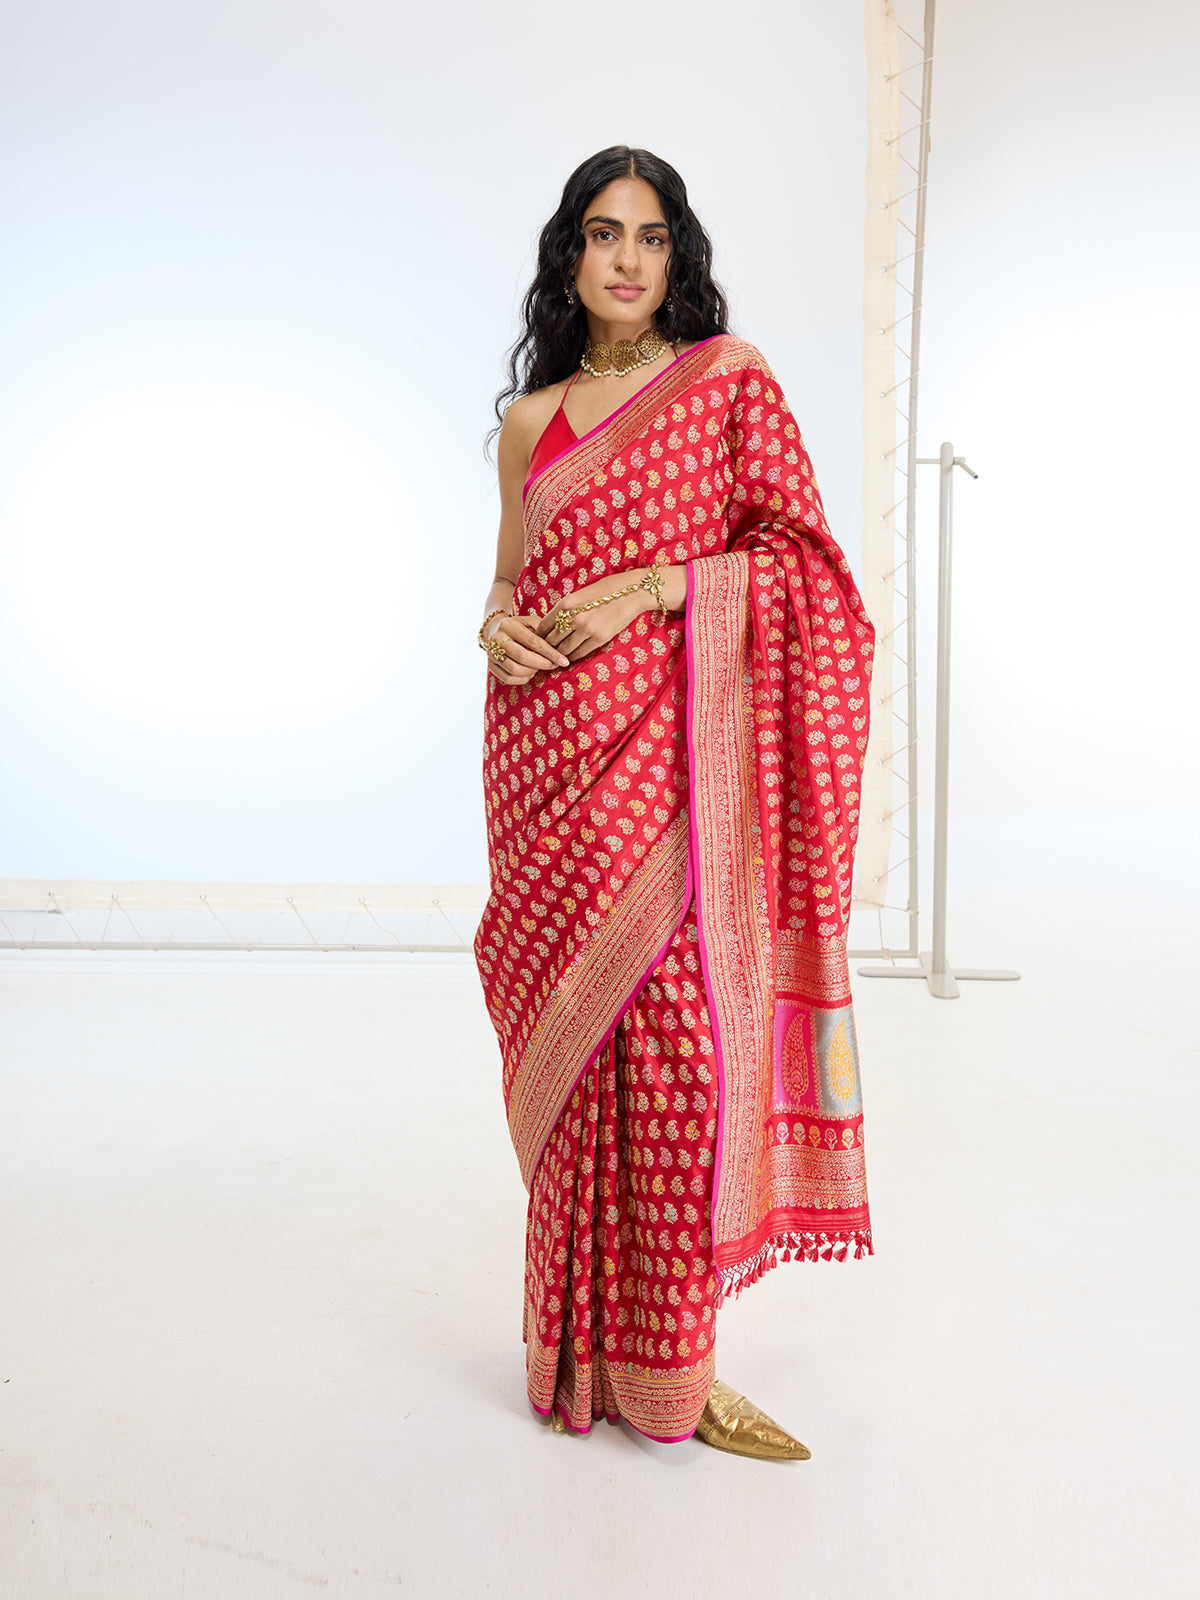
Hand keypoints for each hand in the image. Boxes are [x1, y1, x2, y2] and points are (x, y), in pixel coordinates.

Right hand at [482, 612, 570, 686]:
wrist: (494, 630)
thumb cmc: (519, 626)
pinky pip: (508, 679)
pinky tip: (530, 672)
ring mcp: (491, 654)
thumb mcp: (531, 622)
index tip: (564, 661)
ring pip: (515, 670)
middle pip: (522, 657)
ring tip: (541, 667)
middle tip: (554, 666)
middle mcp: (496, 639)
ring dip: (532, 671)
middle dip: (542, 664)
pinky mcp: (490, 666)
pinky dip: (523, 679)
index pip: (533, 641)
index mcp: (508, 625)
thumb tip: (560, 647)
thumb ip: (544, 631)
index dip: (550, 653)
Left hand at [536, 573, 652, 661]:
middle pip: (551, 640)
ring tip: (557, 658)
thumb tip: (553, 624)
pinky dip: (573, 657)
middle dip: (546, 648)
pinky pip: (579, 653)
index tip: (538, 641)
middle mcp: (574, 617)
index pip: (543, 625)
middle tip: (544, 654)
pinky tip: (571, 657)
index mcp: (566, 603)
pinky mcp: (599, 638)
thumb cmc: (606, 589)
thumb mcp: (580, 594)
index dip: (538, 636)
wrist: (632, 592)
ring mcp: (586, 629)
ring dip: (559, 655)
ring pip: (564, 650)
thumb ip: (565, 608)